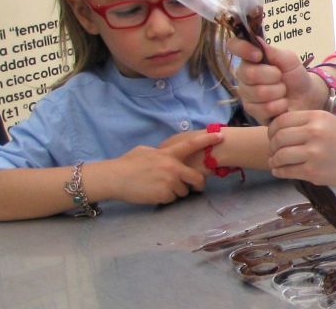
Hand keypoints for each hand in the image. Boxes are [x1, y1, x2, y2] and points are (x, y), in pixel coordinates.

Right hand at [92, 132, 221, 204]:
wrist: (113, 178)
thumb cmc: (126, 164)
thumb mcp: (145, 151)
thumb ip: (161, 153)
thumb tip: (166, 155)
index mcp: (167, 154)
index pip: (191, 145)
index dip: (207, 141)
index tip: (221, 136)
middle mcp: (172, 167)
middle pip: (197, 178)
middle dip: (197, 184)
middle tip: (195, 187)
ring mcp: (169, 182)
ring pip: (183, 191)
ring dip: (176, 192)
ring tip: (159, 187)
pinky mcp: (164, 195)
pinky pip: (172, 199)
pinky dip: (166, 198)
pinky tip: (153, 193)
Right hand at [226, 37, 322, 123]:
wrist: (307, 97)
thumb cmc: (295, 75)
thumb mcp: (289, 59)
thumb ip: (273, 52)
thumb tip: (256, 41)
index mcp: (250, 58)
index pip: (233, 45)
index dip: (242, 49)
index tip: (259, 55)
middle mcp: (243, 75)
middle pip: (249, 73)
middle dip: (273, 76)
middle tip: (281, 78)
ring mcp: (246, 94)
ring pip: (258, 92)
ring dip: (278, 92)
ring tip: (283, 91)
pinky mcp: (252, 111)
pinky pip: (264, 108)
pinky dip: (279, 105)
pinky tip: (282, 104)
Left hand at [268, 110, 335, 186]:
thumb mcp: (331, 122)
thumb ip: (308, 122)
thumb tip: (279, 128)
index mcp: (318, 117)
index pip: (281, 120)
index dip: (273, 129)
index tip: (274, 136)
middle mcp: (314, 132)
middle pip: (278, 138)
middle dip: (272, 146)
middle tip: (274, 150)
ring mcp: (314, 153)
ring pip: (280, 155)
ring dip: (274, 160)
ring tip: (276, 161)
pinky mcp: (315, 172)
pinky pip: (287, 171)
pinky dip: (279, 171)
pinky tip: (281, 170)